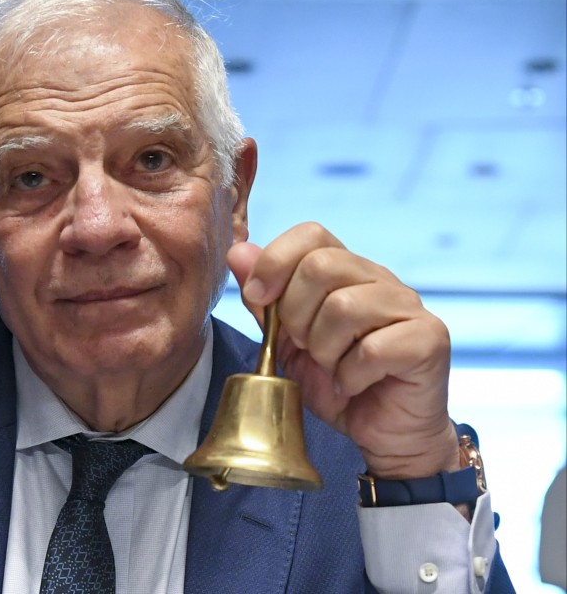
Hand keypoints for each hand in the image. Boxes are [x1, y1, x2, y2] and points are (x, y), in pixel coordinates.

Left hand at [228, 222, 459, 479]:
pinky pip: (373, 349)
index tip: (259, 297)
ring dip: (324, 349)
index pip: (311, 234)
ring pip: (344, 306)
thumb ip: (263, 299)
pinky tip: (354, 385)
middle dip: (296, 315)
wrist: (383, 433)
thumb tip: (238, 252)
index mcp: (346, 270)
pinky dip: (350, 376)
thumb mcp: (286, 342)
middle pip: (321, 266)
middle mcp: (380, 279)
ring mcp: (409, 306)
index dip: (276, 260)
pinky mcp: (430, 339)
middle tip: (306, 347)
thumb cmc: (336, 382)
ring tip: (332, 367)